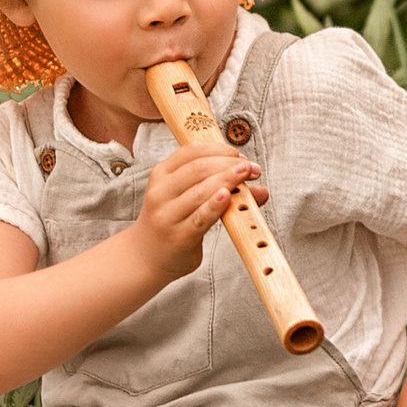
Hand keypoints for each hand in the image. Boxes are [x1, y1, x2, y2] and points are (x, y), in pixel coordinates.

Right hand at [131, 143, 268, 285]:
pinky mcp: (178, 236)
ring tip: (248, 178)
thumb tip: (261, 189)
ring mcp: (167, 214)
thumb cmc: (172, 222)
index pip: (192, 150)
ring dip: (229, 180)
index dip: (221, 149)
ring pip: (201, 190)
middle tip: (252, 168)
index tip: (241, 156)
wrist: (146, 257)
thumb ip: (217, 187)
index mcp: (161, 174)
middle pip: (199, 168)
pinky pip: (200, 218)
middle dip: (230, 164)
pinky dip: (215, 205)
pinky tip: (227, 196)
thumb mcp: (186, 198)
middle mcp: (161, 191)